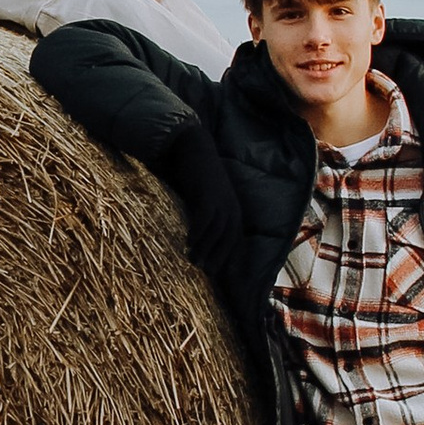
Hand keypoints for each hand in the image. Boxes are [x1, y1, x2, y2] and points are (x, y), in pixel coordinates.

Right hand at [154, 120, 239, 273]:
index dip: (228, 259)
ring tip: (194, 262)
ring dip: (206, 249)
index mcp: (234, 212)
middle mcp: (232, 209)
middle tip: (206, 273)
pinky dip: (198, 233)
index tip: (218, 275)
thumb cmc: (199, 177)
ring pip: (218, 233)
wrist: (195, 150)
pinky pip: (205, 219)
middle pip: (229, 240)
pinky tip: (189, 243)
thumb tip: (200, 240)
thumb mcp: (208, 201)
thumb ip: (208, 218)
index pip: (235, 241)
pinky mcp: (209, 196)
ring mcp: (222, 202)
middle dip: (219, 258)